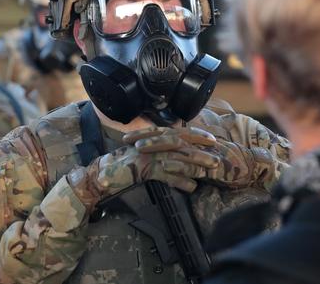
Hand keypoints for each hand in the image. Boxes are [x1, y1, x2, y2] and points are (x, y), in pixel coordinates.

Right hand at [68, 127, 219, 210]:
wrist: (101, 175)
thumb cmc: (124, 169)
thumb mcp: (147, 163)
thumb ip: (165, 164)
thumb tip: (187, 173)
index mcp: (153, 139)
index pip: (178, 133)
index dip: (196, 134)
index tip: (212, 139)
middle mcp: (151, 143)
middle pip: (181, 142)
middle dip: (201, 147)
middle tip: (218, 152)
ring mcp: (147, 154)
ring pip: (176, 156)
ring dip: (196, 162)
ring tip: (211, 168)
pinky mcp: (142, 168)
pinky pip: (164, 173)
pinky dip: (179, 180)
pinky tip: (191, 186)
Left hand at [129, 127, 278, 189]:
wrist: (254, 167)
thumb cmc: (228, 163)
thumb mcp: (204, 155)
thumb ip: (188, 153)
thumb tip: (169, 155)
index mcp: (195, 138)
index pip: (168, 131)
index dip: (148, 132)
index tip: (130, 135)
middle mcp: (198, 141)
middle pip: (168, 134)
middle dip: (146, 136)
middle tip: (126, 139)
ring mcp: (205, 152)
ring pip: (178, 146)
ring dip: (158, 146)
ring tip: (140, 148)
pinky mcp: (214, 166)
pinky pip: (195, 165)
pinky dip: (181, 165)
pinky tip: (166, 165)